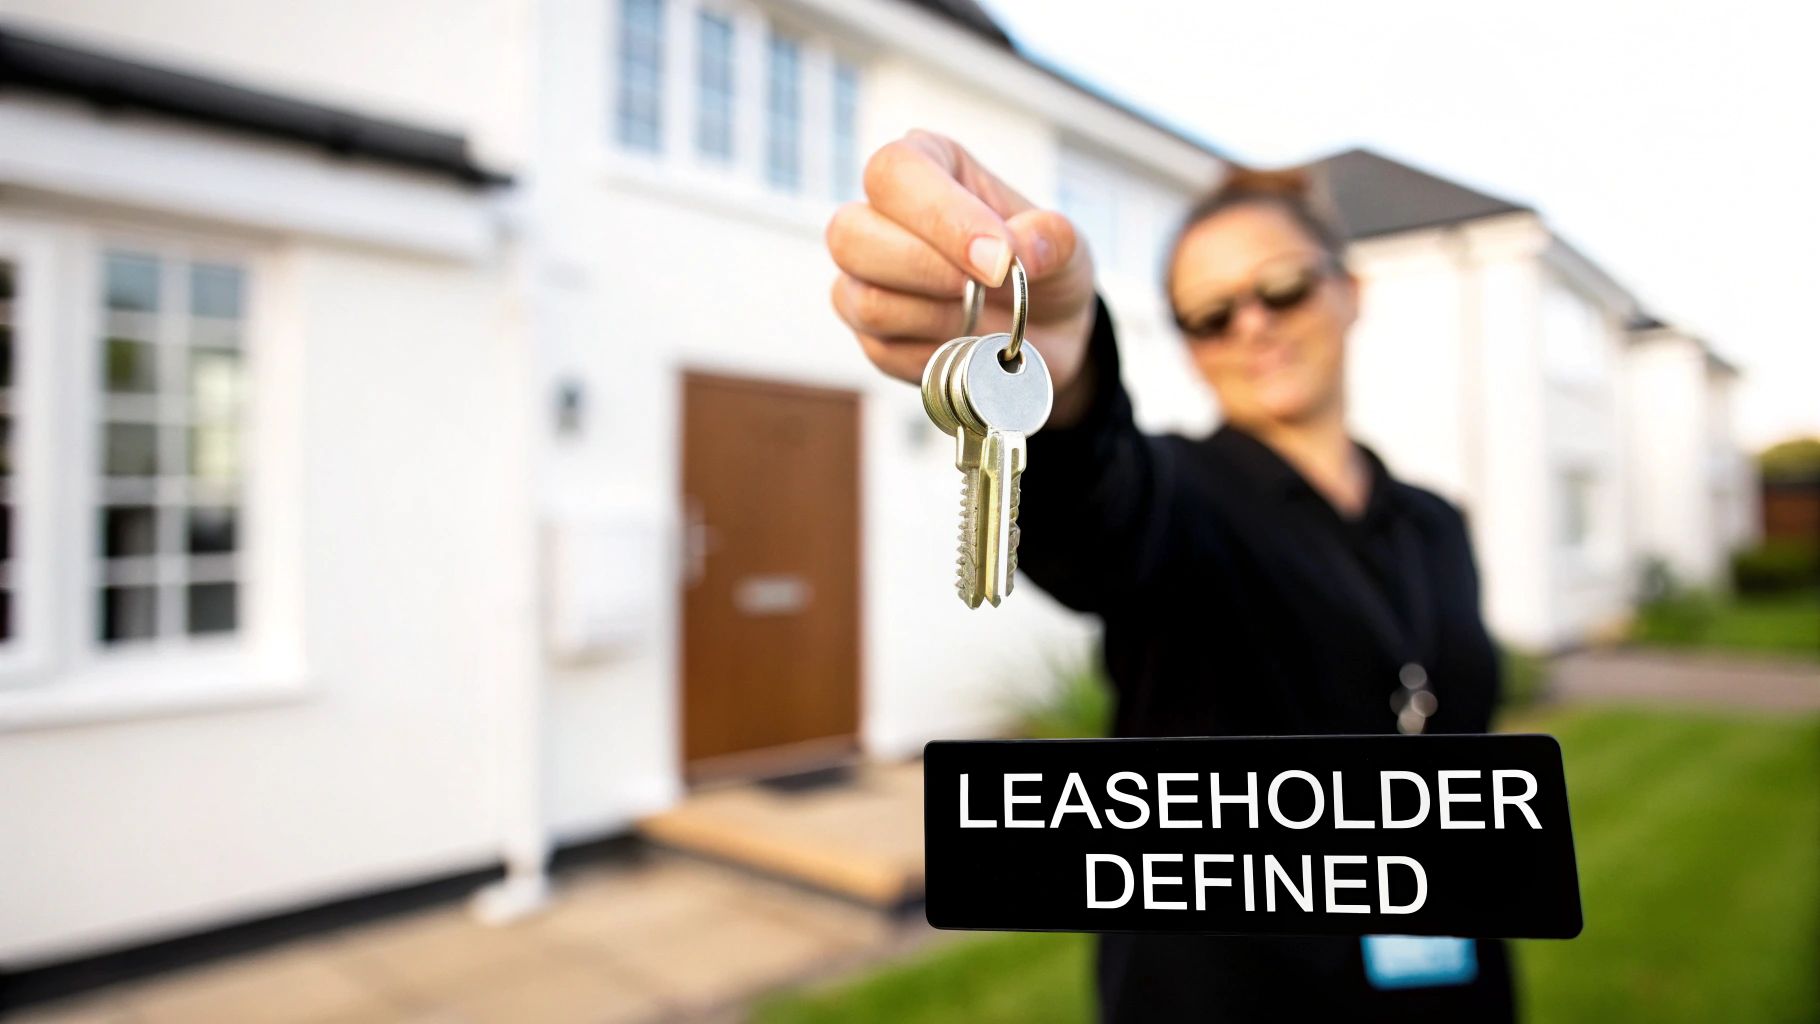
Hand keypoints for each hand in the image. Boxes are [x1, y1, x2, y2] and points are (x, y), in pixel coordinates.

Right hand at [827, 130, 1098, 421]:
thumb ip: (1051, 238)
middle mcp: (879, 217)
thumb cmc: (1043, 269)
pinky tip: (966, 345)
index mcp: (925, 166)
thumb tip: (1018, 250)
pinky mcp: (869, 334)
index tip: (998, 259)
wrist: (1045, 332)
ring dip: (933, 317)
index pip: (896, 173)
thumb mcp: (1068, 244)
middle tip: (985, 289)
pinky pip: (882, 350)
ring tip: (980, 317)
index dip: (941, 217)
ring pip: (861, 299)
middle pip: (850, 235)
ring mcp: (864, 278)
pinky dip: (935, 353)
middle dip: (925, 270)